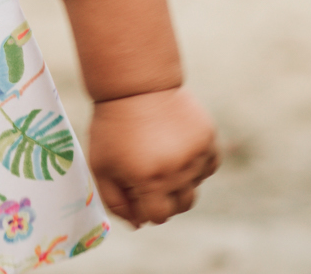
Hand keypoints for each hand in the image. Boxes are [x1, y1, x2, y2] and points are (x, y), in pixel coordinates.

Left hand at [87, 86, 218, 226]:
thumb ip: (116, 202)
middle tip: (148, 172)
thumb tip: (139, 225)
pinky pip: (209, 166)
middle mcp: (177, 171)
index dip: (143, 206)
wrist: (135, 85)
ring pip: (195, 187)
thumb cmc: (113, 128)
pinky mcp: (209, 139)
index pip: (157, 216)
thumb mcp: (101, 165)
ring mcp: (196, 155)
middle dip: (163, 197)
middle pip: (180, 206)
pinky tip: (178, 148)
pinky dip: (197, 164)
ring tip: (160, 155)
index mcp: (149, 180)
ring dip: (179, 181)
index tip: (134, 186)